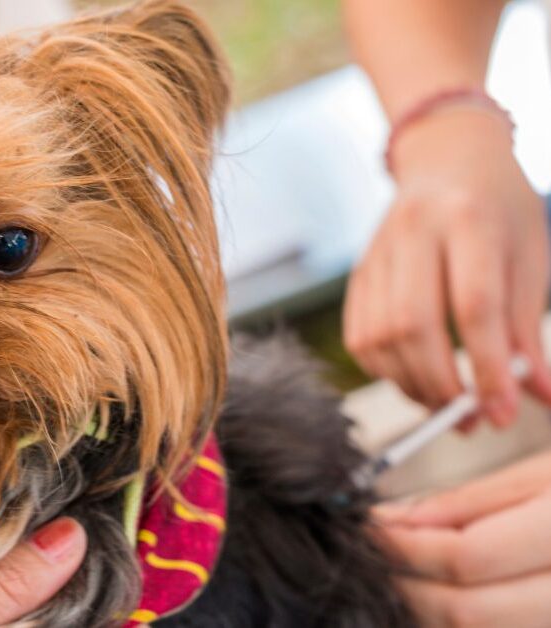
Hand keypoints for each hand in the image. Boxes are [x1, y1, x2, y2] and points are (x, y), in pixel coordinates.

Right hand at [344, 109, 550, 424]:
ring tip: (446, 406)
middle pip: (413, 325)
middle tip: (469, 422)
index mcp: (468, 220)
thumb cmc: (499, 211)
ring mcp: (376, 253)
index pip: (473, 306)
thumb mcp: (530, 258)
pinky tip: (414, 380)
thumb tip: (539, 396)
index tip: (503, 414)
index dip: (487, 368)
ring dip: (412, 386)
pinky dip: (384, 371)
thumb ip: (529, 329)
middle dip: (441, 386)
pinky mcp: (357, 273)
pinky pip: (360, 336)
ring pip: (380, 337)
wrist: (446, 161)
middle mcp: (413, 232)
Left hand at [376, 450, 550, 626]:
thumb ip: (472, 500)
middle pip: (468, 611)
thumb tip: (399, 519)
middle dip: (408, 580)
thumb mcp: (542, 475)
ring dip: (425, 605)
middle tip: (381, 550)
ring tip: (409, 568)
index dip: (408, 543)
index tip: (375, 524)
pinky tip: (442, 590)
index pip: (469, 556)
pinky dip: (454, 619)